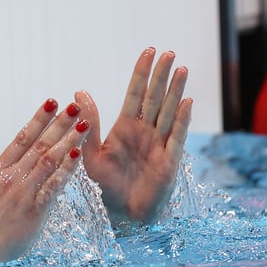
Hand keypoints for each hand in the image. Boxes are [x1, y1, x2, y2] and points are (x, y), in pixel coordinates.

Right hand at [0, 99, 88, 263]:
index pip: (21, 138)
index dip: (38, 119)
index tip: (52, 102)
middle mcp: (12, 179)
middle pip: (39, 146)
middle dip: (59, 124)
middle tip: (76, 107)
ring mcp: (24, 194)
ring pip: (49, 162)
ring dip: (68, 142)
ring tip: (84, 125)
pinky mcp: (35, 212)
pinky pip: (53, 187)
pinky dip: (65, 171)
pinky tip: (77, 156)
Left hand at [77, 47, 191, 223]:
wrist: (122, 215)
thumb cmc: (106, 186)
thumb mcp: (91, 153)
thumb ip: (89, 124)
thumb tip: (79, 91)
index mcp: (124, 129)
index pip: (135, 94)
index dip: (142, 73)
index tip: (148, 51)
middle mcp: (144, 133)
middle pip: (155, 98)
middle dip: (161, 75)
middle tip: (169, 52)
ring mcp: (159, 145)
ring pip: (169, 112)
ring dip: (175, 90)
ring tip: (182, 68)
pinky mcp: (169, 161)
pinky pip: (177, 136)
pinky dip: (182, 119)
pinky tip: (187, 101)